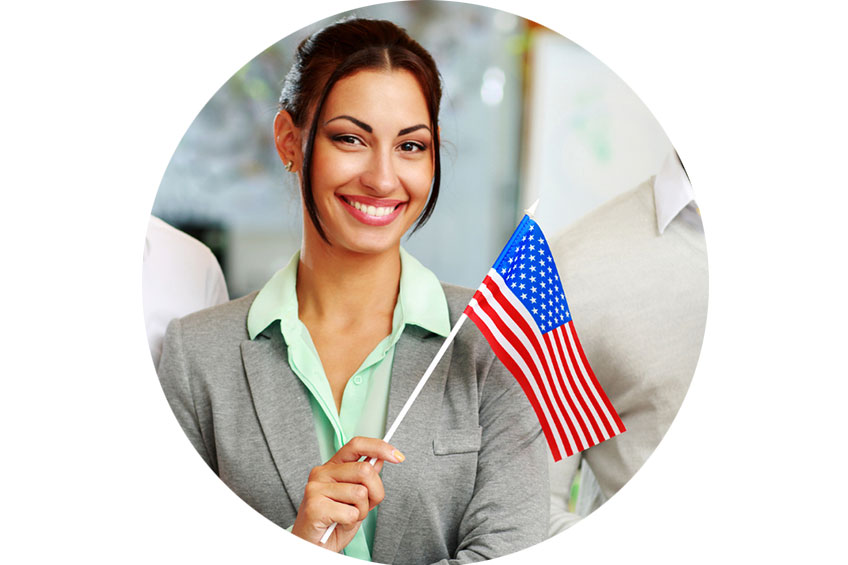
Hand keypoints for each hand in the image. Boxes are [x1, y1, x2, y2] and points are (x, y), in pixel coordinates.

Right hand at [291, 436, 404, 551]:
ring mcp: (316, 488)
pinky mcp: (315, 506)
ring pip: (360, 493)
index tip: (398, 456)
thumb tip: (379, 460)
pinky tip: (338, 523)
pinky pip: (350, 512)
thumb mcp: (354, 498)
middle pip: (365, 470)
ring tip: (346, 516)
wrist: (313, 546)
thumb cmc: (333, 522)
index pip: (357, 445)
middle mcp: (322, 473)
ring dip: (361, 511)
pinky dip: (350, 522)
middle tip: (363, 506)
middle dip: (375, 492)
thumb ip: (364, 479)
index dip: (379, 447)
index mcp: (332, 467)